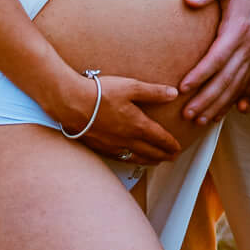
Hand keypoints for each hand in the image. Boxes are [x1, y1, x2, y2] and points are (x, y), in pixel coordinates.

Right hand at [57, 72, 182, 164]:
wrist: (71, 103)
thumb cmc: (100, 93)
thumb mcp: (131, 87)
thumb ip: (153, 92)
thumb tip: (174, 94)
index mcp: (138, 125)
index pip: (160, 138)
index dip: (171, 144)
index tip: (178, 148)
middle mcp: (127, 139)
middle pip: (150, 151)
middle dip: (163, 155)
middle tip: (172, 158)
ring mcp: (112, 145)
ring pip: (135, 157)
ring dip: (148, 160)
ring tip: (155, 162)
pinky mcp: (99, 147)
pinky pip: (120, 157)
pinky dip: (130, 160)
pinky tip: (129, 158)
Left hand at [178, 0, 249, 123]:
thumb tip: (188, 0)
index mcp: (239, 28)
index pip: (217, 56)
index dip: (200, 74)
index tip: (182, 88)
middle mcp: (248, 45)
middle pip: (226, 78)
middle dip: (206, 99)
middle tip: (187, 115)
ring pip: (235, 86)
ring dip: (217, 105)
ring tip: (198, 122)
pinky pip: (243, 84)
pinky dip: (230, 101)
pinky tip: (217, 114)